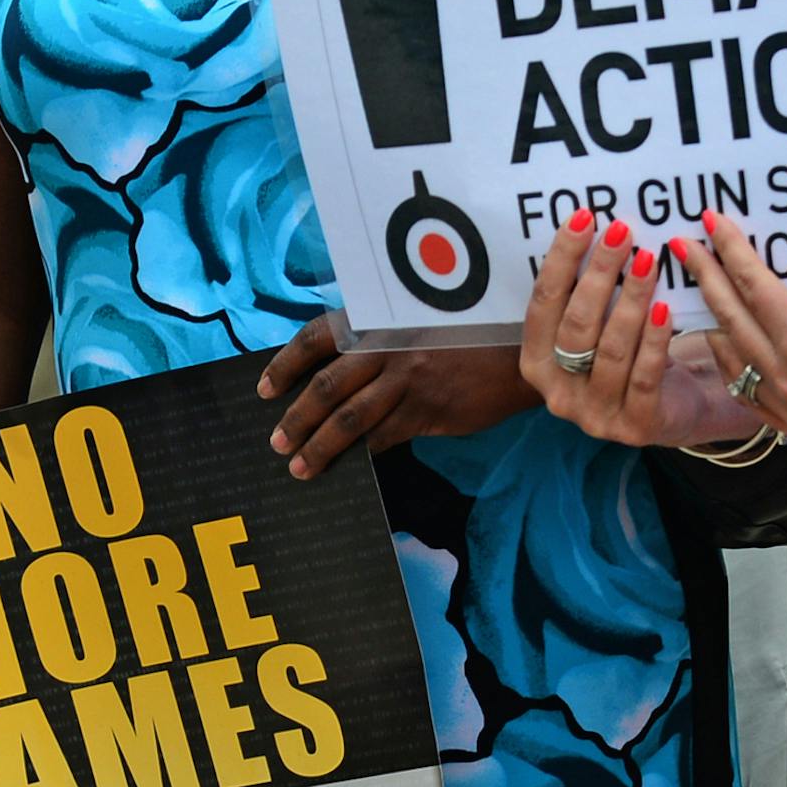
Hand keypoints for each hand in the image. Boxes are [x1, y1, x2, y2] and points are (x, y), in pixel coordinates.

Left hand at [257, 313, 537, 478]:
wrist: (522, 347)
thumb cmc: (467, 332)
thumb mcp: (418, 321)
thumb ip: (380, 340)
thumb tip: (337, 374)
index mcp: (377, 319)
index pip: (316, 337)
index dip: (285, 364)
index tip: (264, 389)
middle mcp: (387, 346)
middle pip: (326, 384)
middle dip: (296, 416)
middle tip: (276, 441)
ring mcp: (407, 379)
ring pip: (349, 417)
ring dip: (319, 445)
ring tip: (299, 467)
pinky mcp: (429, 409)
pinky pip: (385, 436)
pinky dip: (364, 452)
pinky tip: (352, 465)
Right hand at [518, 210, 750, 447]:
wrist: (669, 410)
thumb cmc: (627, 356)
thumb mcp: (598, 328)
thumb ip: (587, 293)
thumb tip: (597, 226)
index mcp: (536, 363)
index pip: (542, 304)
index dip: (561, 260)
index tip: (584, 219)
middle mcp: (557, 394)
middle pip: (576, 326)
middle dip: (598, 274)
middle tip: (622, 233)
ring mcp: (594, 415)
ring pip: (611, 350)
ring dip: (630, 299)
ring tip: (649, 260)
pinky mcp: (634, 427)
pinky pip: (644, 377)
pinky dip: (654, 339)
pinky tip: (663, 308)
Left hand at [676, 210, 786, 434]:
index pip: (754, 286)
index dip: (729, 251)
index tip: (709, 222)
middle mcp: (785, 375)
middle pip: (729, 315)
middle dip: (704, 275)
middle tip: (683, 244)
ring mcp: (782, 404)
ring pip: (727, 352)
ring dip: (711, 316)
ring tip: (699, 286)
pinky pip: (740, 385)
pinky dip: (728, 356)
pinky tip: (723, 336)